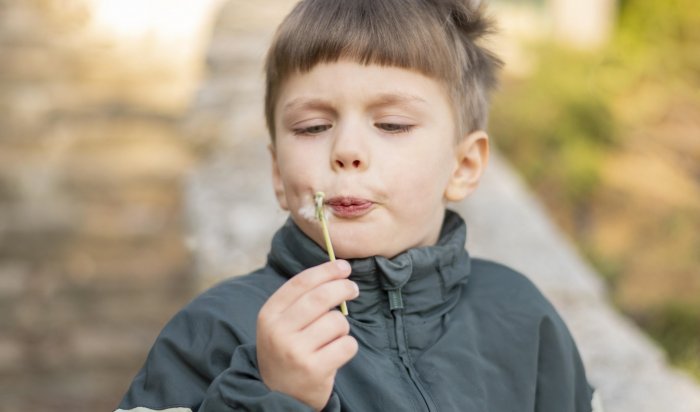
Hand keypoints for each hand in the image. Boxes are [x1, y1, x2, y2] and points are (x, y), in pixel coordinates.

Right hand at [256, 260, 358, 410]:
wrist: (278, 396)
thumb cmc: (286, 351)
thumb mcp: (280, 324)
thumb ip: (301, 300)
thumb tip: (336, 270)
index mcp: (269, 315)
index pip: (301, 283)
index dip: (325, 270)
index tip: (343, 266)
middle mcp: (279, 331)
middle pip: (321, 297)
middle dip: (343, 288)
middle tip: (353, 289)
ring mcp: (296, 351)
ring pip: (337, 322)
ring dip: (342, 327)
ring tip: (331, 339)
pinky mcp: (314, 369)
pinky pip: (347, 344)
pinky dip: (347, 347)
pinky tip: (335, 354)